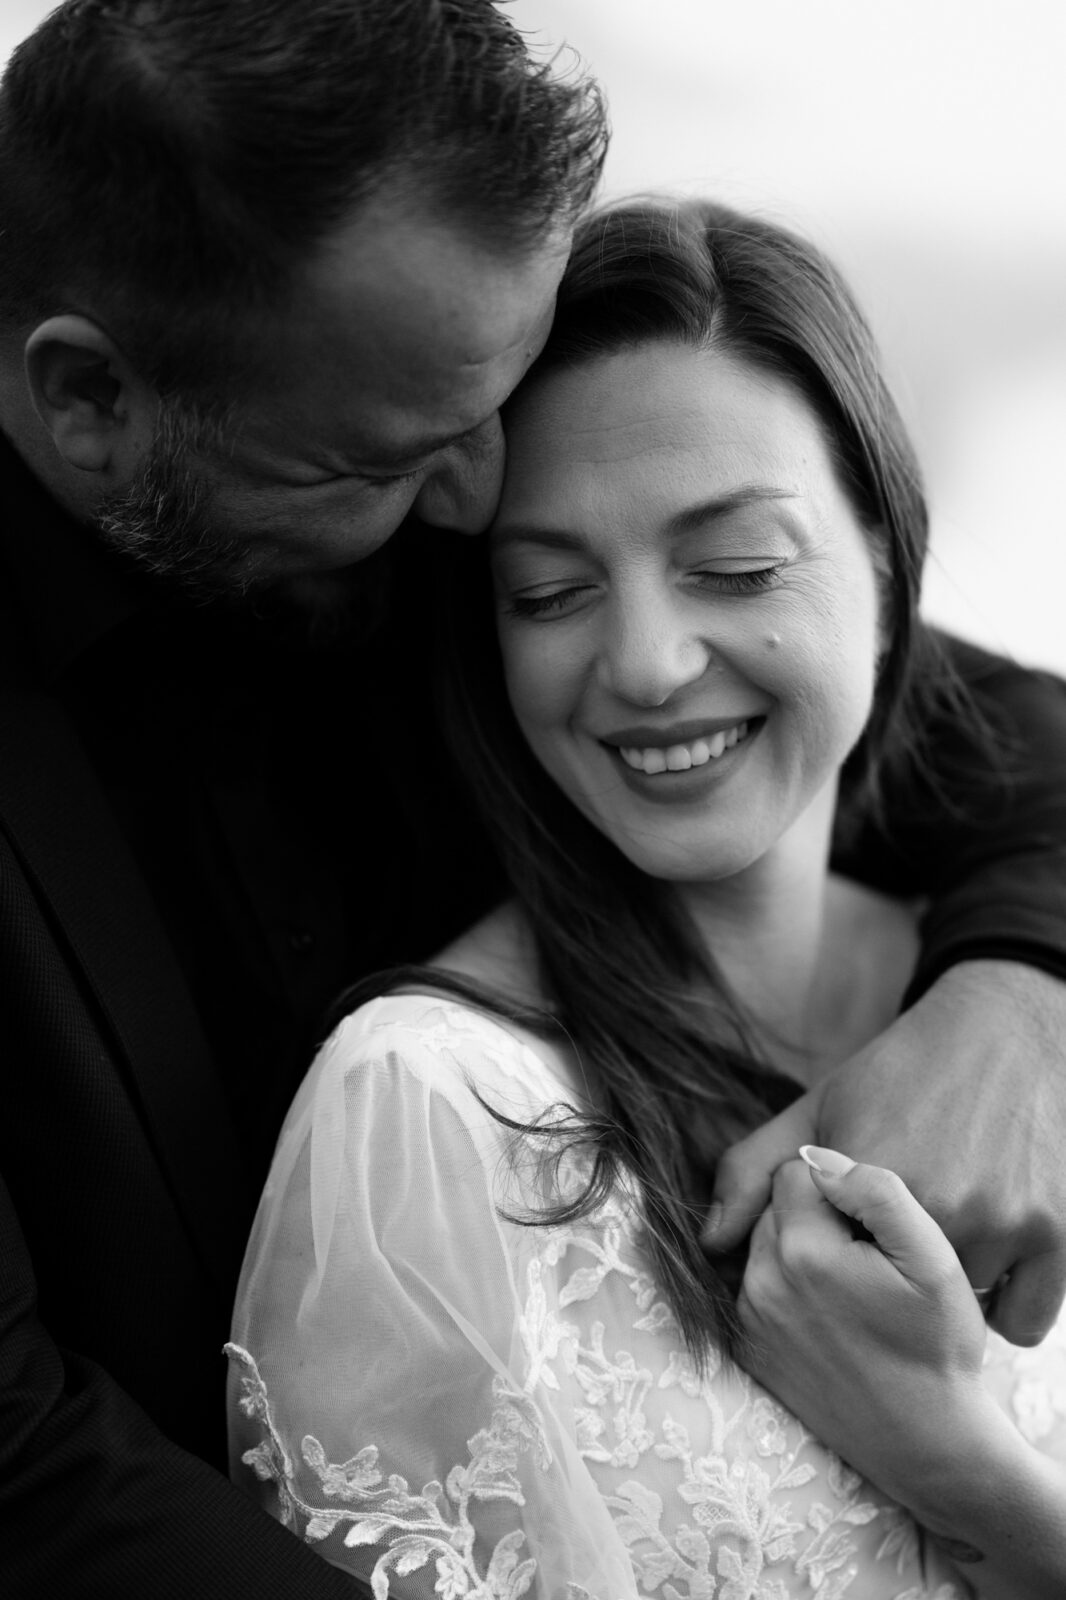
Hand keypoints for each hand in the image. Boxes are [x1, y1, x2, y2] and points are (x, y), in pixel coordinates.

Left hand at [703, 961, 1065, 1343]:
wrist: (1006, 1030)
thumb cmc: (902, 1071)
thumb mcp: (820, 1107)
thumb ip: (755, 1170)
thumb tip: (710, 1239)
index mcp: (873, 1172)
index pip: (832, 1259)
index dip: (840, 1246)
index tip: (854, 1225)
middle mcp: (940, 1201)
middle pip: (897, 1290)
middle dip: (892, 1273)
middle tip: (907, 1227)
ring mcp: (1005, 1220)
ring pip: (961, 1306)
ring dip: (955, 1291)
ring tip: (952, 1233)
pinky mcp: (1057, 1234)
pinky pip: (1025, 1322)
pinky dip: (1011, 1305)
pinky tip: (995, 1263)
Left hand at [738, 1149, 991, 1513]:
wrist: (926, 1442)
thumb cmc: (937, 1345)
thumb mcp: (932, 1258)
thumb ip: (876, 1191)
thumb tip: (818, 1158)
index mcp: (803, 1250)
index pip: (796, 1169)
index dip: (839, 1188)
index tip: (872, 1226)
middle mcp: (762, 1282)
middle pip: (775, 1205)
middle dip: (814, 1215)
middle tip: (864, 1258)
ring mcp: (749, 1318)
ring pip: (763, 1242)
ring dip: (798, 1249)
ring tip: (850, 1287)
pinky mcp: (746, 1347)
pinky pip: (756, 1285)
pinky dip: (784, 1286)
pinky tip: (828, 1313)